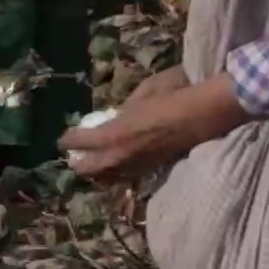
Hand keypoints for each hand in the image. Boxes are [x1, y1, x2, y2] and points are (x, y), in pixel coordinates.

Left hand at [60, 71, 250, 182]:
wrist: (205, 114)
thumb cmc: (173, 95)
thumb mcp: (143, 91)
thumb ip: (124, 107)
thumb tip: (117, 114)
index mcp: (113, 134)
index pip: (80, 142)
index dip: (68, 140)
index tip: (63, 139)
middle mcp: (120, 156)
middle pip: (89, 169)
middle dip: (78, 164)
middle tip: (74, 157)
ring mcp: (137, 166)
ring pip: (109, 177)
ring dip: (97, 172)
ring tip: (94, 164)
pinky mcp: (153, 170)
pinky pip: (127, 176)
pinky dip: (118, 173)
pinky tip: (118, 166)